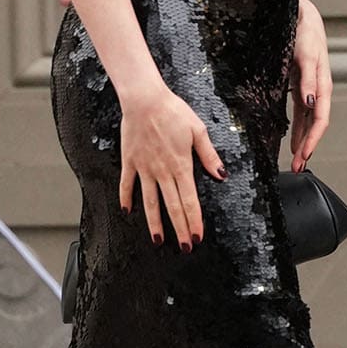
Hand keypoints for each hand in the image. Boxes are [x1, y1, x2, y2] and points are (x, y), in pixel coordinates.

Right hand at [119, 83, 225, 249]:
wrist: (144, 100)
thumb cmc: (173, 111)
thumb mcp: (198, 130)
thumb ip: (209, 155)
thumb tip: (221, 174)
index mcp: (182, 165)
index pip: (190, 200)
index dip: (194, 221)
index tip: (197, 237)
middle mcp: (163, 171)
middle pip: (172, 207)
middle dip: (180, 229)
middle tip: (184, 247)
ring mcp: (145, 168)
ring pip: (150, 202)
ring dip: (154, 223)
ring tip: (158, 240)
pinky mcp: (130, 162)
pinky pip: (127, 184)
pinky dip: (126, 199)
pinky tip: (127, 212)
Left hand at [289, 0, 331, 171]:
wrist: (301, 15)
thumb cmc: (305, 32)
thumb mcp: (305, 54)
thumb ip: (308, 79)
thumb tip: (311, 102)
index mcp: (323, 85)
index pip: (320, 120)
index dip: (313, 140)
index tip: (304, 157)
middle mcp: (318, 91)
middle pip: (314, 126)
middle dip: (307, 148)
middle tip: (297, 168)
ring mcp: (309, 90)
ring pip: (307, 122)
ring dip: (302, 142)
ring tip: (295, 161)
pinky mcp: (299, 86)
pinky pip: (300, 113)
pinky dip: (297, 129)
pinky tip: (291, 140)